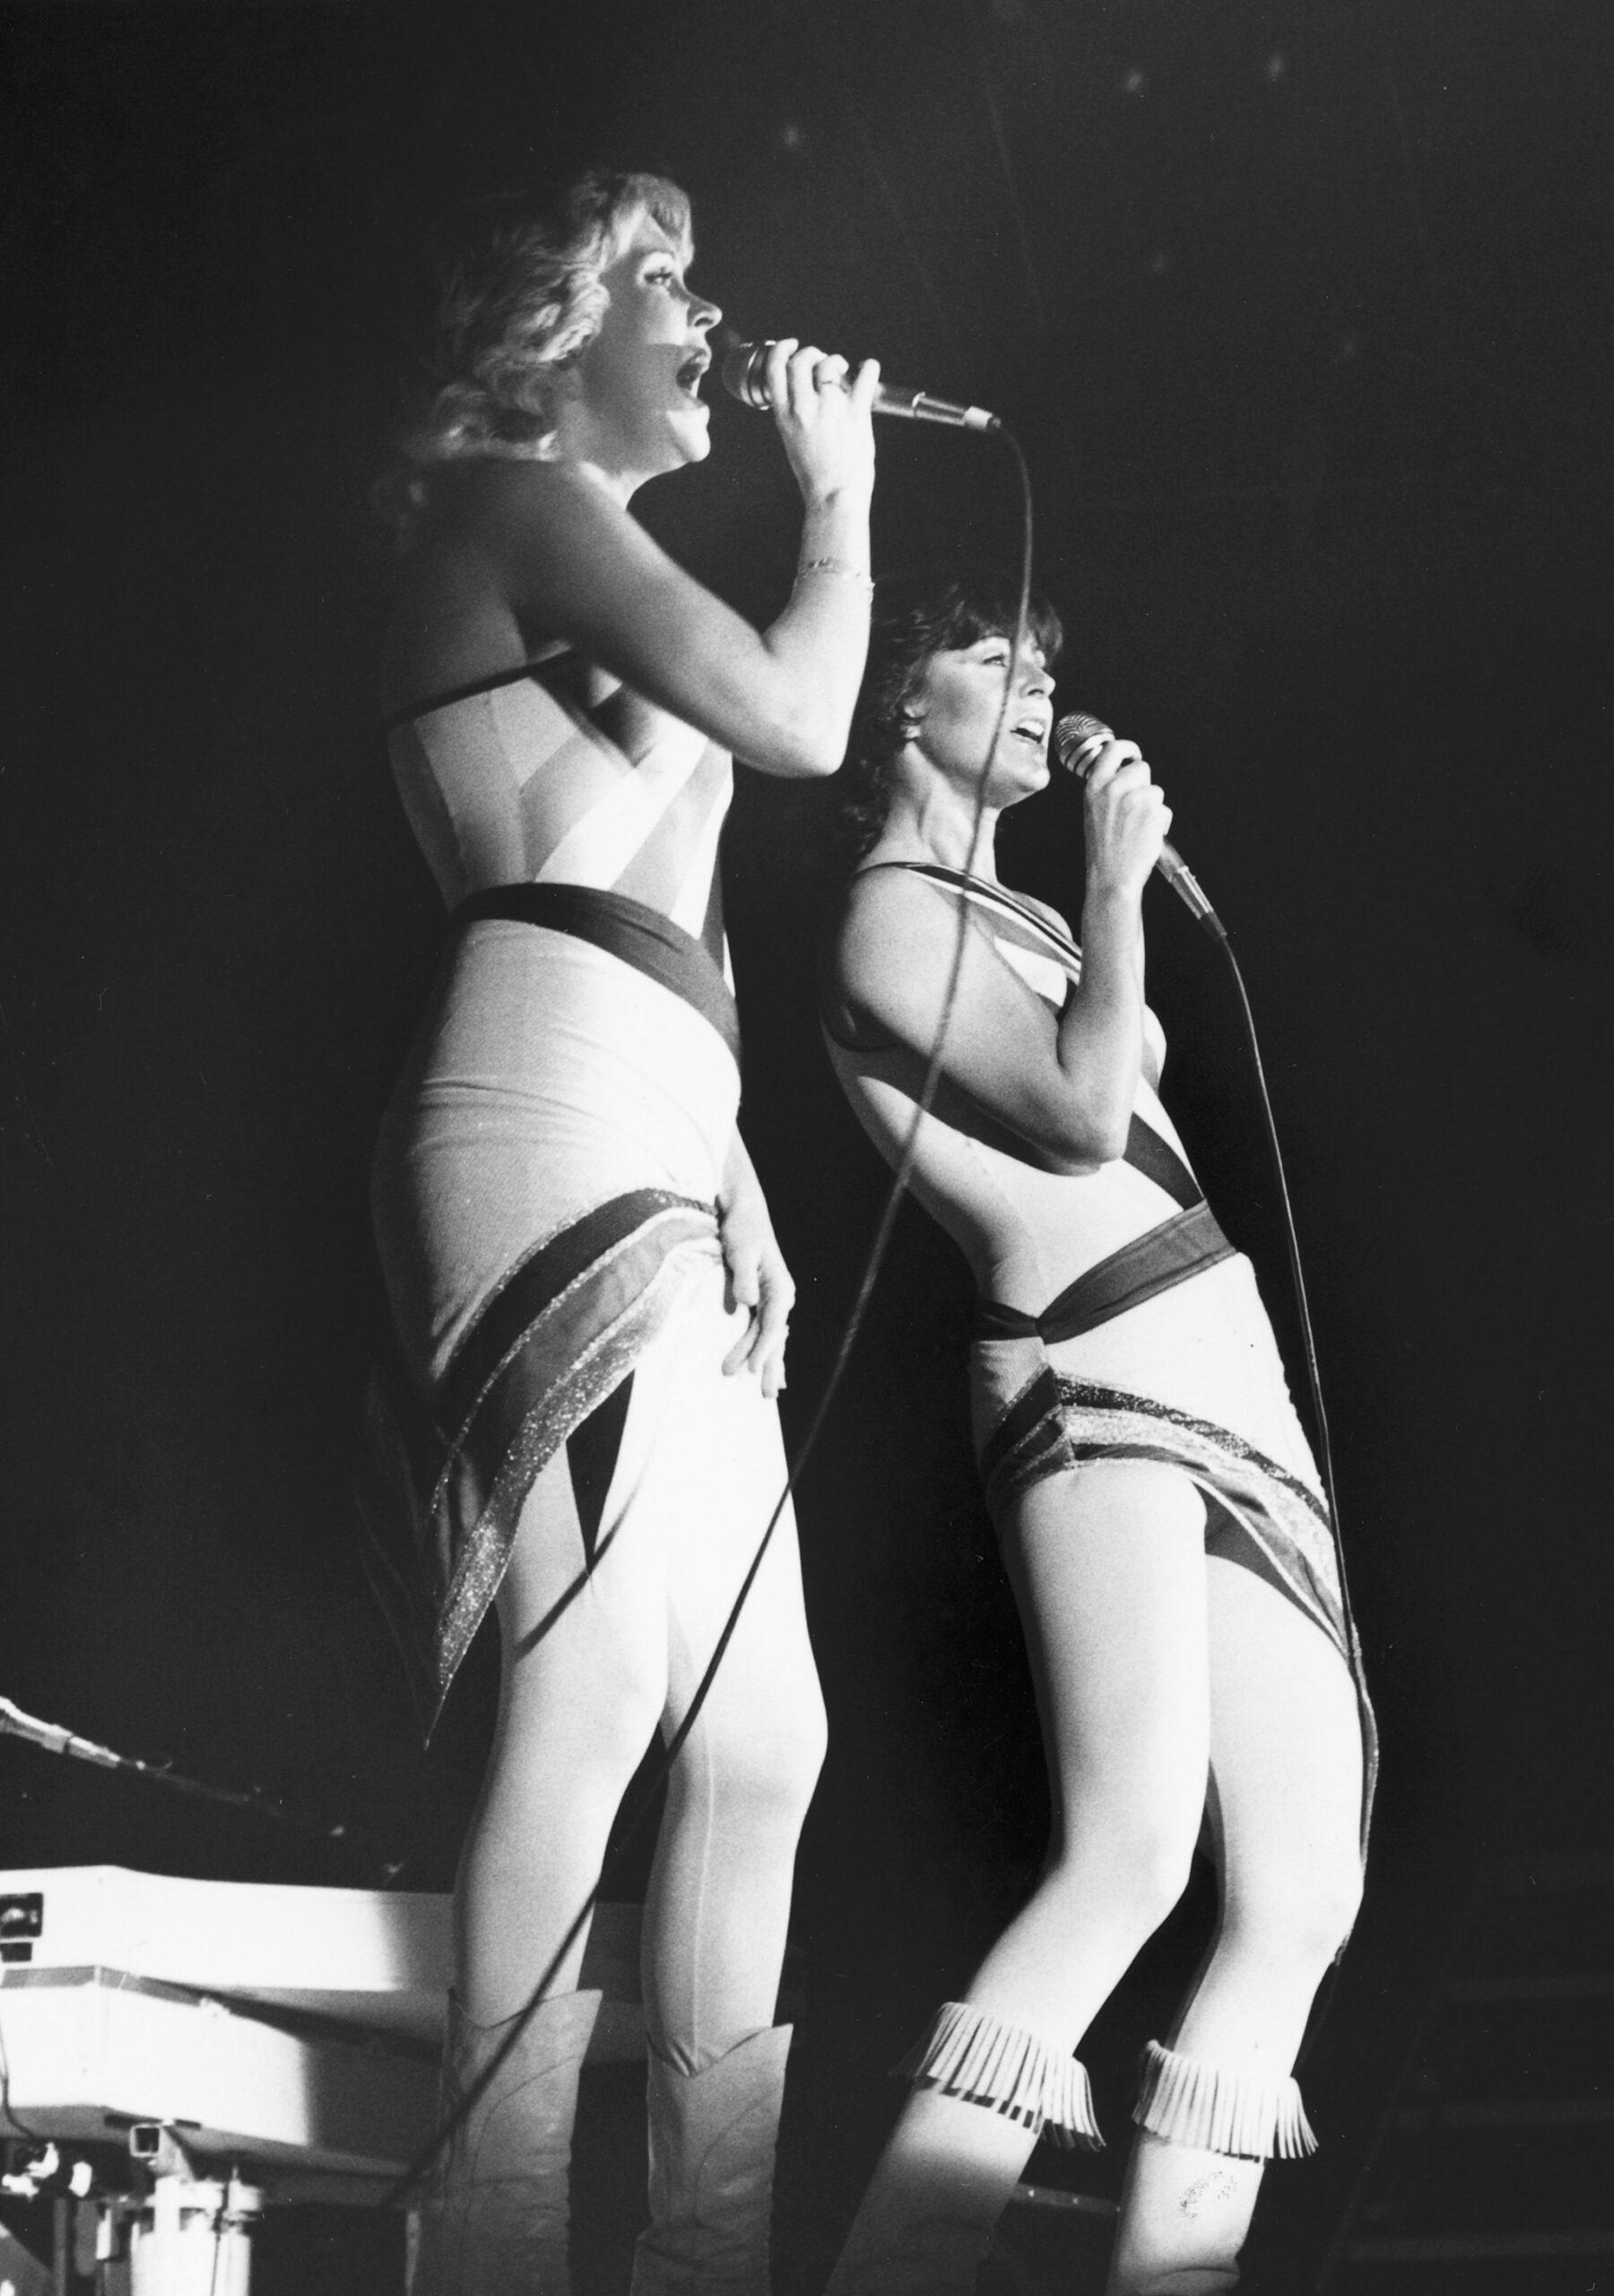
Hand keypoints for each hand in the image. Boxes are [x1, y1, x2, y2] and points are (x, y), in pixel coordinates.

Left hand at [718, 1171, 795, 1400]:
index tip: (749, 1369)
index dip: (762, 1349)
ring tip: (766, 1392)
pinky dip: (764, 1350)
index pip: (772, 1325)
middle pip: (775, 1338)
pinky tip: (763, 1367)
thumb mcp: (740, 1249)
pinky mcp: (761, 1300)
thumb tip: (746, 1303)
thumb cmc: (740, 1229)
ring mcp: (772, 1300)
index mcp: (779, 1287)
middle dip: (769, 1366)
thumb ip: (743, 1276)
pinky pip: (764, 1332)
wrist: (743, 1212)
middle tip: (765, 1396)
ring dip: (766, 1363)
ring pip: (771, 1339)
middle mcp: (780, 1296)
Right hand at [766, 338, 878, 509]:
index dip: (782, 349)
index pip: (775, 369)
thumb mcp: (792, 441)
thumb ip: (795, 414)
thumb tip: (807, 388)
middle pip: (802, 360)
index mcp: (785, 416)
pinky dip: (869, 367)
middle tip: (821, 361)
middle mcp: (805, 408)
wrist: (834, 497)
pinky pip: (865, 375)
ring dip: (837, 361)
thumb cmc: (816, 476)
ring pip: (830, 364)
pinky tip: (868, 368)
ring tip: (843, 370)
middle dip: (812, 353)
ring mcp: (831, 408)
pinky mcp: (856, 412)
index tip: (790, 345)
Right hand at [1081, 734, 1171, 901]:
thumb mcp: (1093, 812)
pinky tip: (1146, 835)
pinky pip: (1165, 809)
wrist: (1112, 876)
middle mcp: (1114, 788)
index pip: (1112, 750)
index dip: (1128, 748)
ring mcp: (1135, 798)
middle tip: (1137, 806)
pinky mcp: (1153, 811)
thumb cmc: (1103, 850)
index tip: (1134, 753)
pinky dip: (1160, 822)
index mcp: (1095, 787)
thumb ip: (1106, 790)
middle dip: (1144, 784)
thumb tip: (1124, 776)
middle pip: (1142, 768)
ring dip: (1153, 806)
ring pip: (1156, 790)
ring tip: (1138, 826)